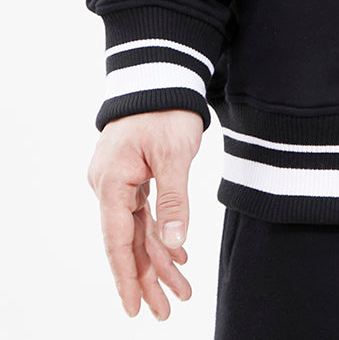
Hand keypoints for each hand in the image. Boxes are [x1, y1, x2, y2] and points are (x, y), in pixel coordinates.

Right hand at [87, 109, 203, 320]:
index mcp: (112, 182)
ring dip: (159, 259)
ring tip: (180, 291)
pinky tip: (177, 254)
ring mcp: (119, 181)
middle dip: (148, 278)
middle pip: (127, 242)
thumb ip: (173, 199)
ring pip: (137, 231)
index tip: (133, 309)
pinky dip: (160, 233)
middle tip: (166, 312)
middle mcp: (109, 186)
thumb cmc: (166, 110)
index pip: (117, 241)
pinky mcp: (132, 175)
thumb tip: (174, 240)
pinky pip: (143, 213)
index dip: (126, 278)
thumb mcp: (175, 154)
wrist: (160, 74)